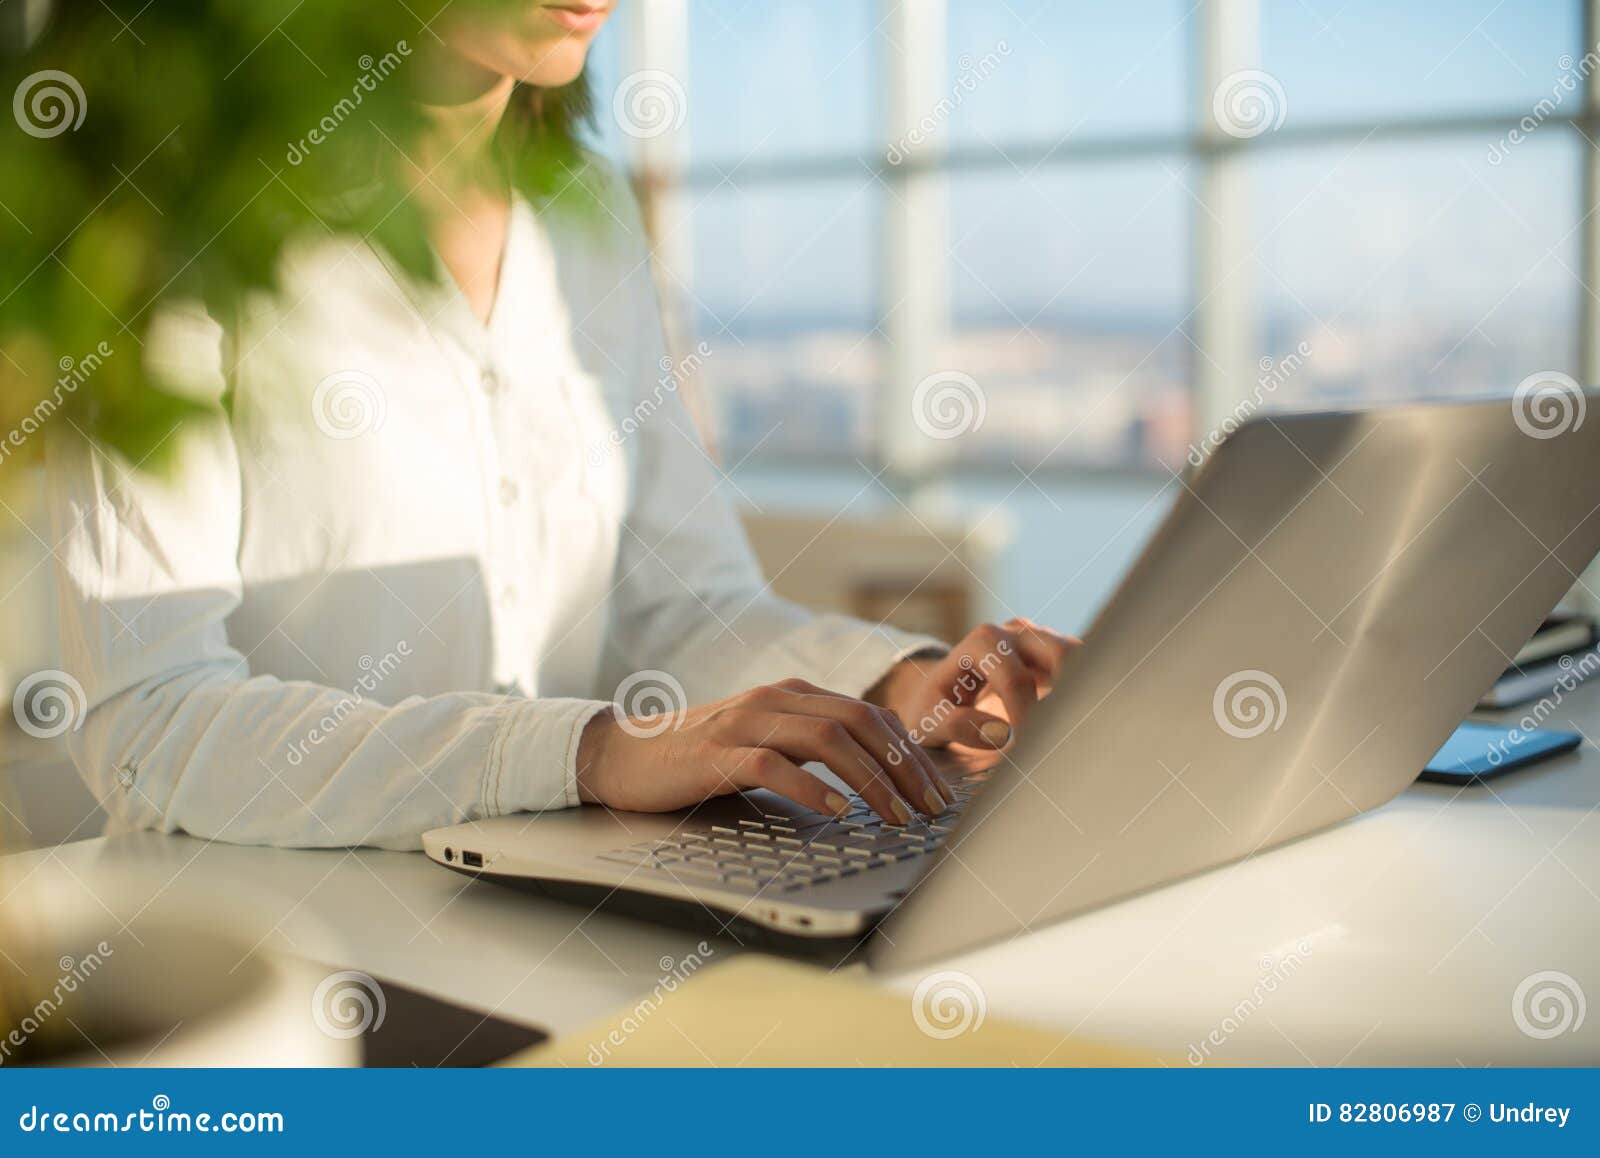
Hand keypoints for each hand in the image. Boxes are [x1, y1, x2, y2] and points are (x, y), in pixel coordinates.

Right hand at [575, 678, 957, 824]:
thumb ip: (812, 751)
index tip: (936, 792)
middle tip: (930, 809)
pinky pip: (772, 764)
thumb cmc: (700, 758)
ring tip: (896, 815)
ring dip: (872, 779)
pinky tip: (835, 812)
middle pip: (861, 722)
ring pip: (827, 738)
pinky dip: (810, 787)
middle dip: (905, 767)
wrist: (624, 755)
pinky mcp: (715, 752)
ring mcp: (745, 722)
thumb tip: (876, 782)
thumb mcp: (766, 745)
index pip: (871, 715)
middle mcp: (775, 700)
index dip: (911, 753)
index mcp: (794, 696)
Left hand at [867, 617, 1080, 770]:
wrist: (941, 695)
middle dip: (1065, 697)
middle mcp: (1015, 632)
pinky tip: (1076, 721)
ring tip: (1071, 729)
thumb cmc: (934, 708)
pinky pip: (1084, 668)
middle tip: (1060, 737)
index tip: (1026, 752)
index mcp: (982, 642)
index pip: (1016, 681)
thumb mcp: (928, 719)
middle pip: (1062, 655)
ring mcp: (1040, 639)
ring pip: (1081, 657)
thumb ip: (954, 725)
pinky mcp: (1057, 656)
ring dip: (1082, 692)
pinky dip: (1085, 693)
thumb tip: (999, 733)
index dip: (1026, 719)